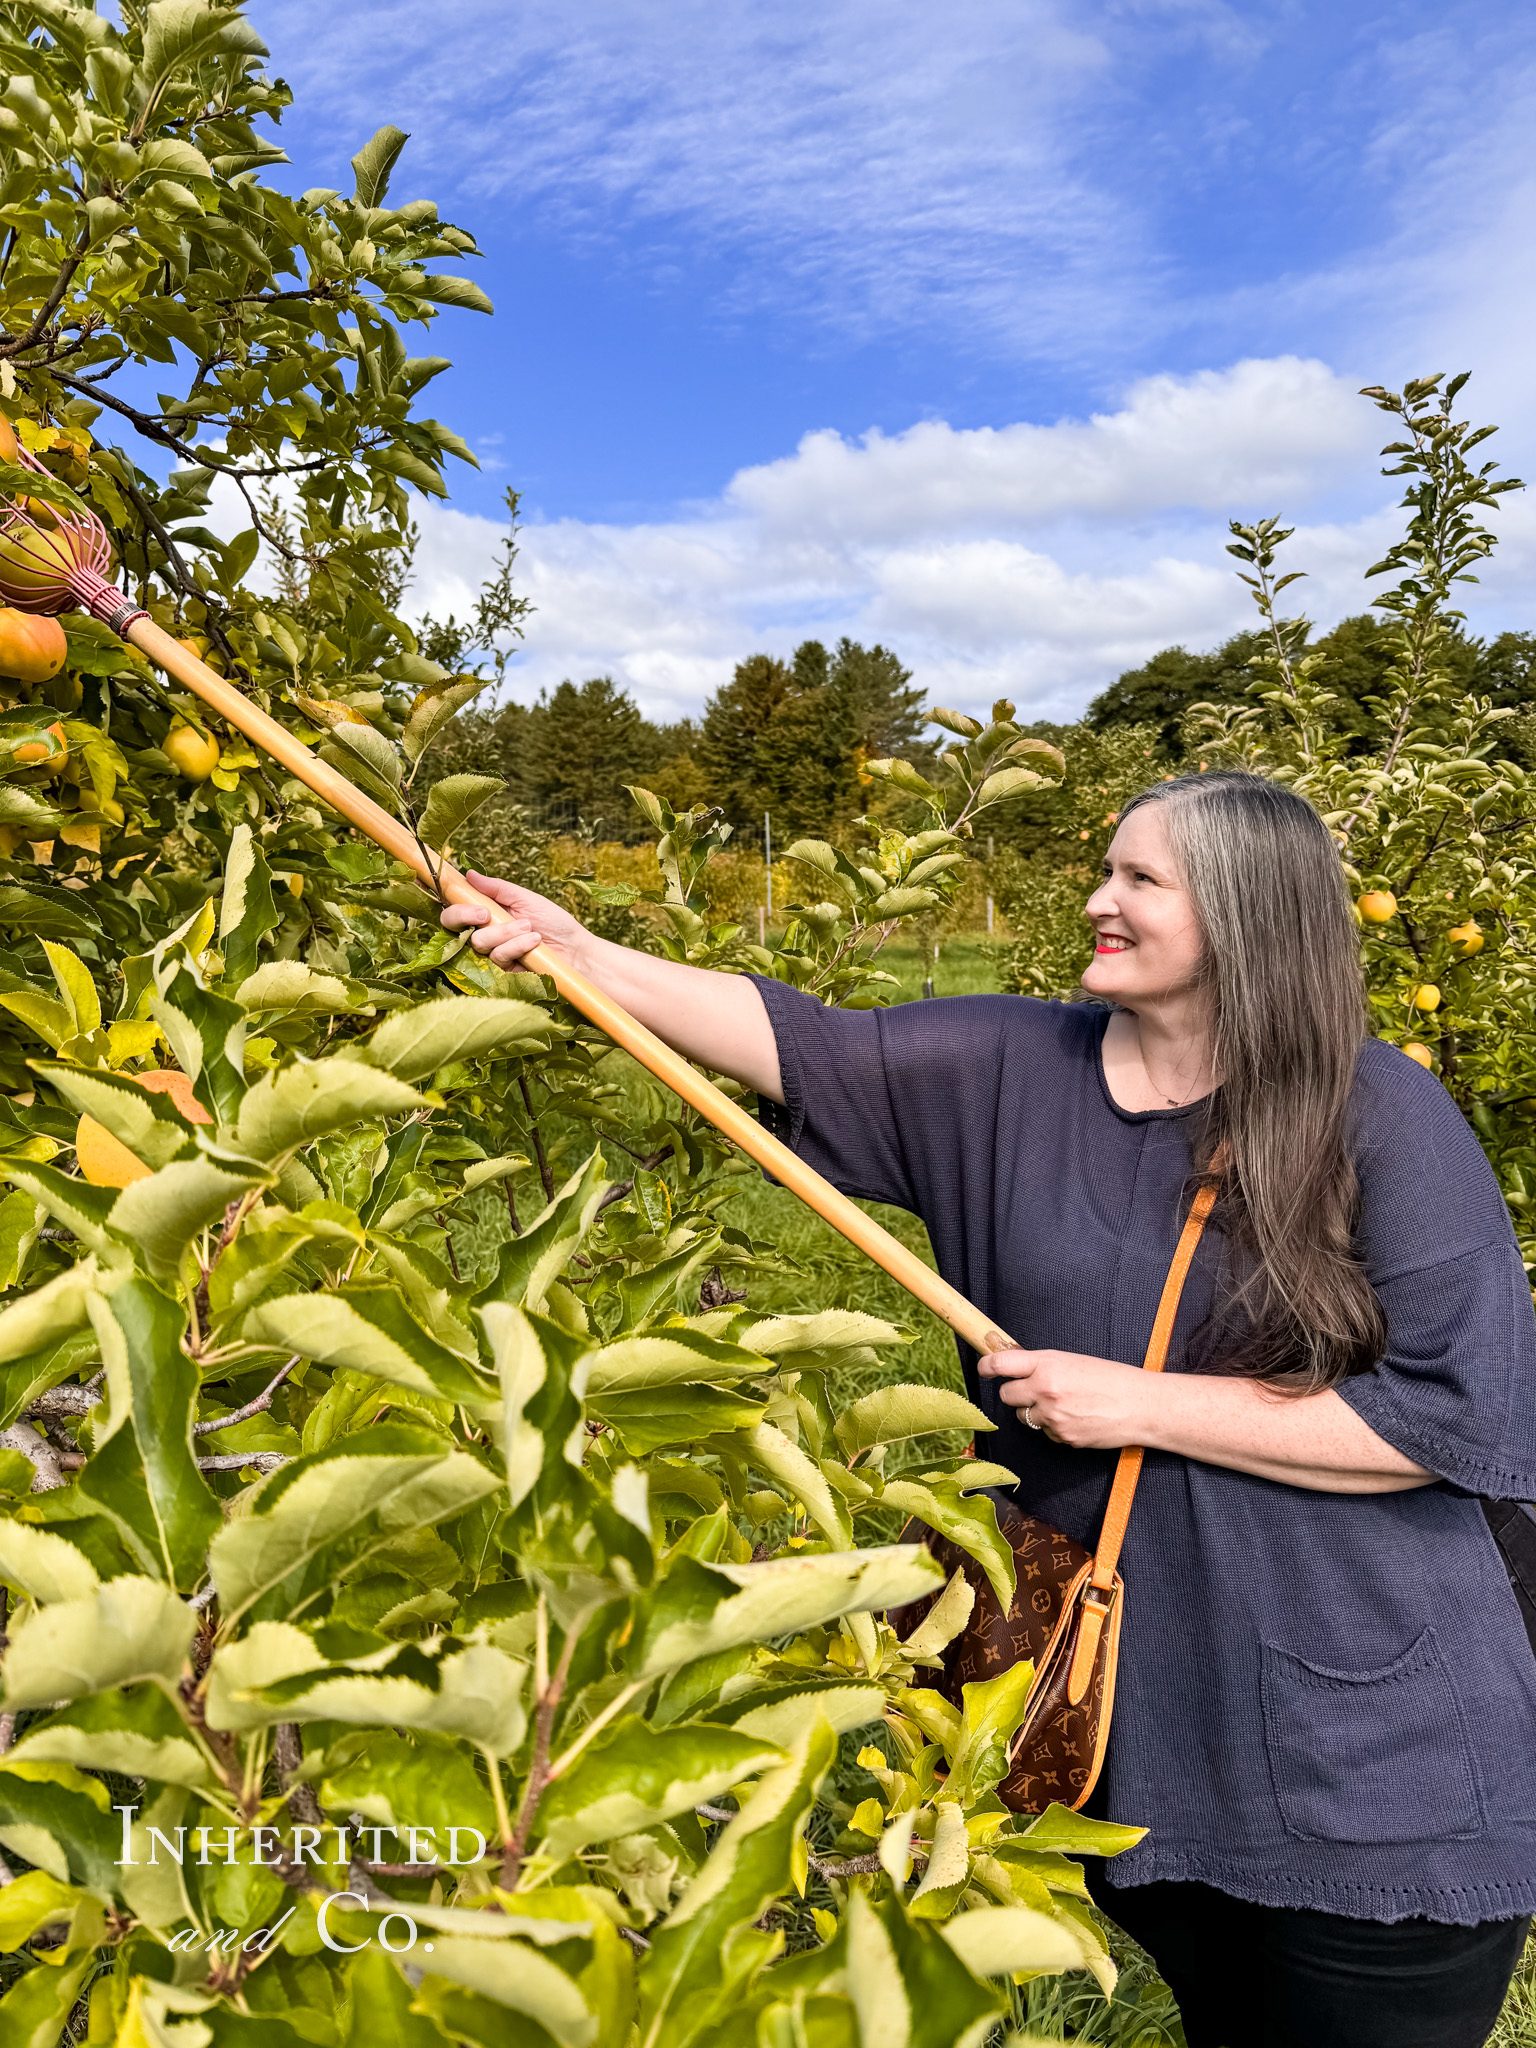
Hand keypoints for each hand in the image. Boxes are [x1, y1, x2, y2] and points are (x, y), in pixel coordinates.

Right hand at [440, 872, 587, 971]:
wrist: (575, 950)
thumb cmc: (553, 922)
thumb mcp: (525, 898)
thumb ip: (496, 888)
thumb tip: (468, 874)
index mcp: (487, 912)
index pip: (456, 909)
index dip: (456, 907)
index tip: (476, 906)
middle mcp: (484, 932)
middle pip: (452, 925)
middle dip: (466, 916)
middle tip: (486, 915)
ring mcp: (491, 953)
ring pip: (479, 941)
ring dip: (506, 932)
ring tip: (530, 928)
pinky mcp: (500, 972)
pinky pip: (497, 956)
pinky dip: (516, 946)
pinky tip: (534, 942)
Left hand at [977, 1346, 1153, 1448]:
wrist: (1141, 1405)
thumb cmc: (1112, 1378)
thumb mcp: (1074, 1360)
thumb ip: (1043, 1364)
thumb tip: (1016, 1367)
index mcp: (1048, 1364)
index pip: (1001, 1364)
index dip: (987, 1365)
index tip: (984, 1367)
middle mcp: (1045, 1389)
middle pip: (1007, 1395)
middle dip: (1016, 1392)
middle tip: (1033, 1389)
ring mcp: (1052, 1416)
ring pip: (1024, 1416)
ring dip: (1035, 1411)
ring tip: (1063, 1404)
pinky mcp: (1062, 1437)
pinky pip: (1045, 1432)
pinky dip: (1054, 1427)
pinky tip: (1076, 1418)